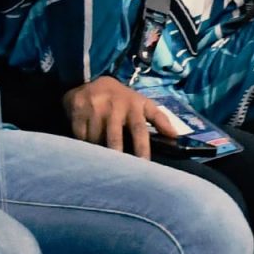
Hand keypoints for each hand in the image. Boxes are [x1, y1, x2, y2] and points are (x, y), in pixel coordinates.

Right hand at [64, 75, 178, 160]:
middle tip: (118, 172)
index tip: (143, 166)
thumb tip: (175, 136)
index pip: (139, 130)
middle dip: (116, 155)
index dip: (142, 148)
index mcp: (133, 106)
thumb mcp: (142, 104)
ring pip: (96, 139)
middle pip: (115, 138)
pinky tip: (87, 148)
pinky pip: (80, 136)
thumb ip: (160, 119)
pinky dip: (84, 144)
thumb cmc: (122, 98)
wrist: (92, 81)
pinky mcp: (77, 109)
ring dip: (98, 152)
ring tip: (101, 162)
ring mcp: (94, 107)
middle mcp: (114, 106)